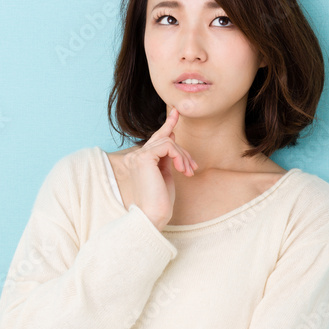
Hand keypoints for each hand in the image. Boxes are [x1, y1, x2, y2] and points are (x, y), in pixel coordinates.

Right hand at [122, 106, 197, 229]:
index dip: (168, 124)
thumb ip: (167, 157)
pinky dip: (179, 156)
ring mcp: (138, 156)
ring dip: (183, 155)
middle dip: (183, 151)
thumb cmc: (160, 202)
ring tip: (188, 171)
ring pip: (168, 141)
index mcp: (139, 160)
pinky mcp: (144, 158)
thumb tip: (172, 138)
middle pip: (165, 139)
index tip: (177, 112)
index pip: (156, 138)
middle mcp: (135, 156)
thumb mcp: (165, 174)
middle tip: (193, 166)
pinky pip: (168, 145)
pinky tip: (182, 169)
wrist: (152, 216)